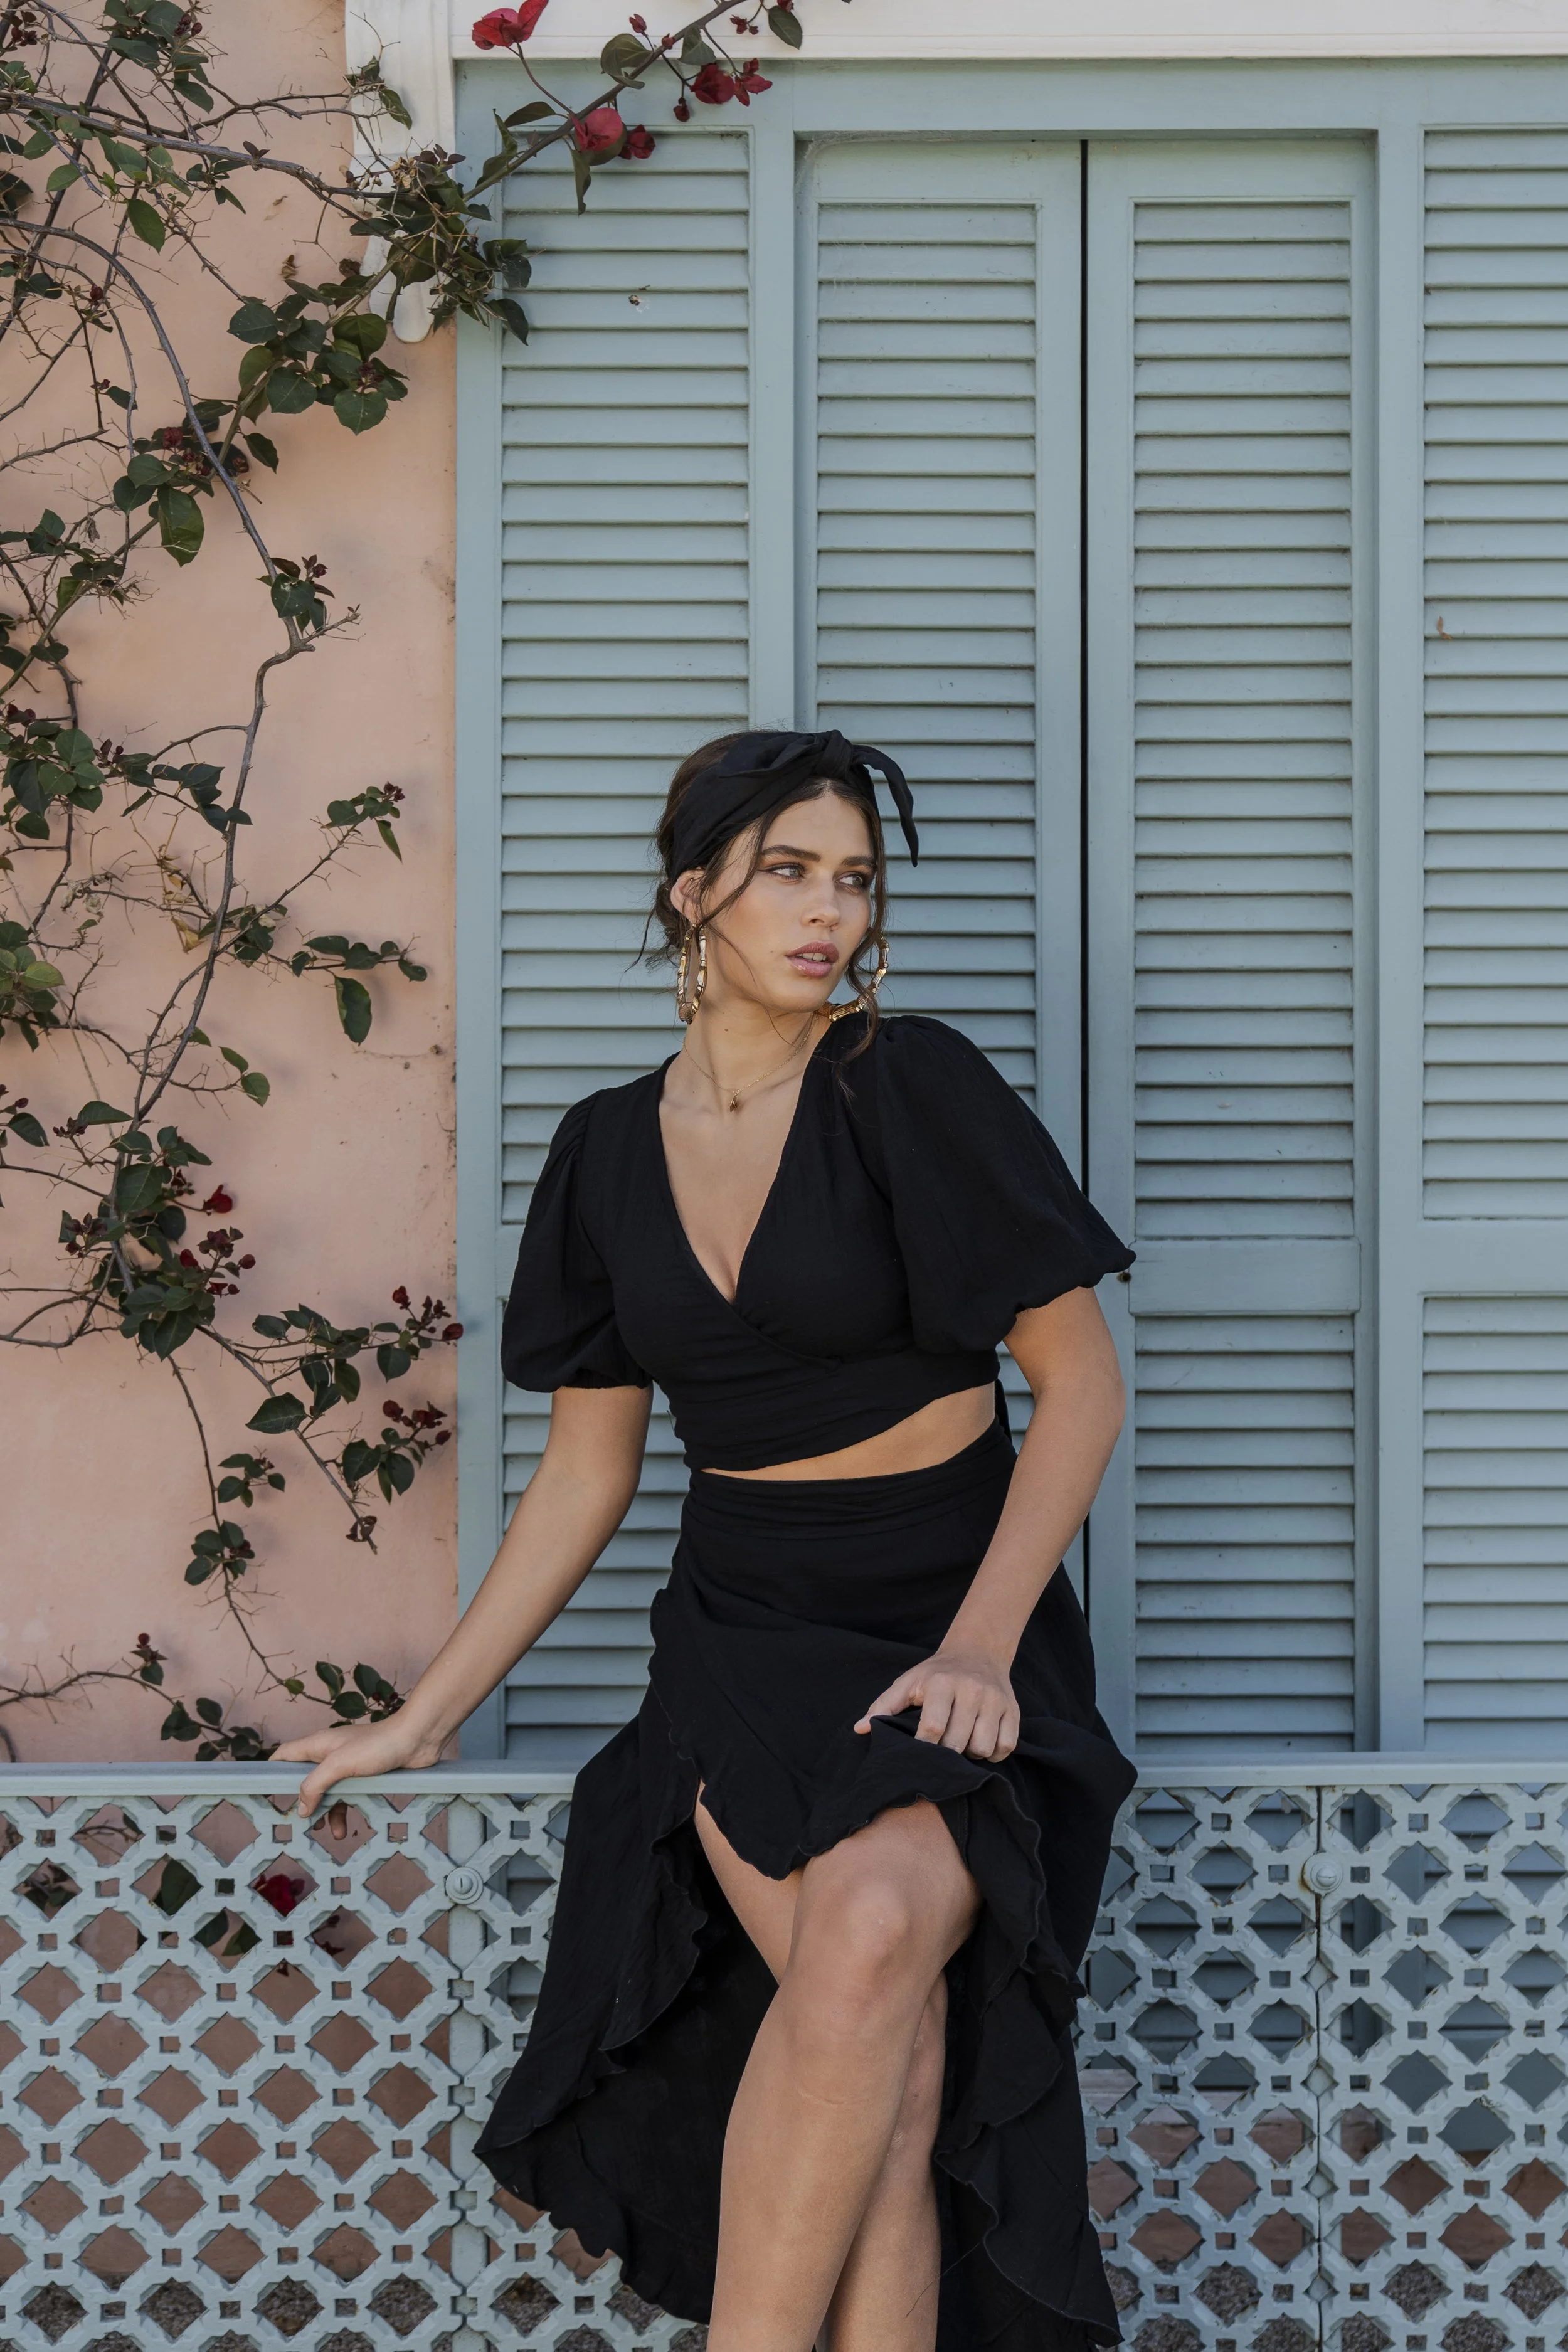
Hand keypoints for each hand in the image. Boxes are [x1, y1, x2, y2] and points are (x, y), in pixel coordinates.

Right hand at [273, 1714, 445, 1816]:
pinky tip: (345, 1828)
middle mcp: (330, 1754)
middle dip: (303, 1802)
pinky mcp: (365, 1775)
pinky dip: (345, 1812)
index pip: (285, 1756)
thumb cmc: (378, 1745)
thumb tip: (301, 1808)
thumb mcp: (339, 1765)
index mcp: (318, 1746)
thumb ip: (315, 1785)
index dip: (272, 1772)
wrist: (417, 1739)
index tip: (265, 1794)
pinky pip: (348, 1796)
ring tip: (328, 1832)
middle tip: (301, 1823)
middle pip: (306, 1780)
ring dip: (326, 1812)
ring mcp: (348, 1765)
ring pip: (328, 1792)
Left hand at [853, 1647, 1019, 1761]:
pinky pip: (1005, 1746)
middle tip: (939, 1749)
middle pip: (957, 1743)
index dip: (922, 1748)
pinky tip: (979, 1743)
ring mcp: (995, 1701)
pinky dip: (992, 1753)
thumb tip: (860, 1729)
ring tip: (960, 1744)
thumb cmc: (936, 1673)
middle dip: (945, 1754)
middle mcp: (971, 1690)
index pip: (932, 1728)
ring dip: (969, 1755)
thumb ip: (884, 1705)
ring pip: (982, 1748)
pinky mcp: (1012, 1710)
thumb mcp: (908, 1682)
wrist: (977, 1653)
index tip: (917, 1752)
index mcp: (942, 1683)